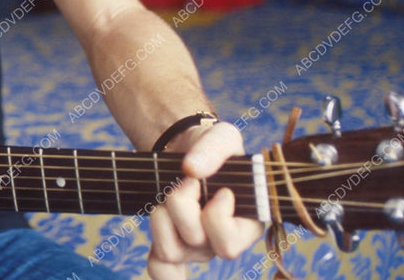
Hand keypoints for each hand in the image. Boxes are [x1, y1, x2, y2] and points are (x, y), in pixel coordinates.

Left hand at [147, 121, 262, 278]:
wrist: (187, 149)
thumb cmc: (213, 148)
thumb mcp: (222, 136)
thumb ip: (214, 148)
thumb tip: (192, 170)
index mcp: (246, 224)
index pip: (229, 245)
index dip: (217, 216)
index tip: (220, 189)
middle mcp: (220, 242)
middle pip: (195, 243)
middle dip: (183, 205)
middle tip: (187, 181)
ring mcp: (195, 248)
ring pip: (170, 252)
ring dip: (161, 216)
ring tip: (168, 192)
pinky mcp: (172, 244)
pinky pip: (161, 269)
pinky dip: (156, 263)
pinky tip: (157, 234)